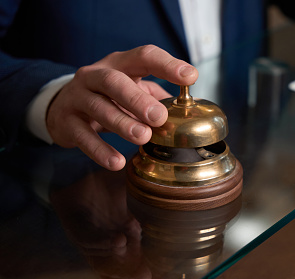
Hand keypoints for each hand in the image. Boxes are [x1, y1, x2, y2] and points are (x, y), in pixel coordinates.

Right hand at [47, 45, 197, 170]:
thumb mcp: (132, 89)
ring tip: (142, 137)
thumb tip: (188, 112)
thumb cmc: (108, 97)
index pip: (143, 56)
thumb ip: (158, 97)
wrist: (60, 108)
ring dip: (122, 123)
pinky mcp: (66, 122)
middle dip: (137, 99)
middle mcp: (94, 75)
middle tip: (159, 117)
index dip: (167, 65)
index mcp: (118, 64)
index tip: (190, 77)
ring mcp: (77, 97)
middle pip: (114, 82)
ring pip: (98, 107)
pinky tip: (117, 161)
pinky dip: (100, 150)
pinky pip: (83, 136)